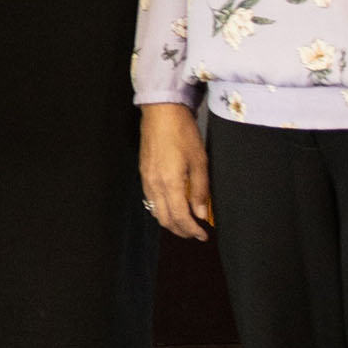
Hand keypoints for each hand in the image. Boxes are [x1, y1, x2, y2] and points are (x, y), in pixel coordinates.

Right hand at [139, 102, 211, 241]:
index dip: (192, 230)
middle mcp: (154, 185)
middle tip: (196, 233)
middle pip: (165, 220)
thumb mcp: (199, 161)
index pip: (180, 217)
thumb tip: (201, 214)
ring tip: (186, 222)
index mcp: (170, 183)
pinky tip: (173, 205)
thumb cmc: (182, 132)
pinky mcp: (143, 173)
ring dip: (171, 222)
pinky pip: (150, 200)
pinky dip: (162, 209)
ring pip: (156, 212)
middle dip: (181, 231)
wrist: (161, 112)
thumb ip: (200, 190)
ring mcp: (146, 179)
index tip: (203, 235)